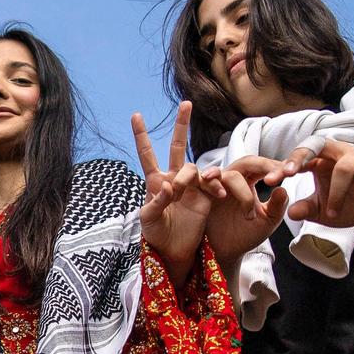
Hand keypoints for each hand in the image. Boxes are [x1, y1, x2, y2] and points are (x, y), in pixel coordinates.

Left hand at [134, 104, 213, 278]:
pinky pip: (212, 183)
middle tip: (186, 103)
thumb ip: (156, 202)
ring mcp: (191, 186)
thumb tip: (168, 186)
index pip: (147, 154)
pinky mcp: (206, 196)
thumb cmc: (156, 234)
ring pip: (193, 168)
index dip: (141, 135)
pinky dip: (214, 186)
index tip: (136, 115)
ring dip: (189, 177)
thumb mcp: (148, 220)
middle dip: (182, 125)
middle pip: (177, 146)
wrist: (175, 250)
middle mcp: (173, 178)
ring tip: (183, 193)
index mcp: (155, 181)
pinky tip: (216, 194)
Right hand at [201, 156, 291, 263]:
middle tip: (276, 176)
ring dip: (240, 188)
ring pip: (228, 173)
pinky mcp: (198, 192)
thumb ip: (278, 206)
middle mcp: (233, 178)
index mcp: (250, 181)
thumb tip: (283, 188)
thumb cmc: (245, 235)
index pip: (263, 167)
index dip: (276, 167)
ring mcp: (215, 185)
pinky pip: (201, 179)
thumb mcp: (267, 221)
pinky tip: (221, 195)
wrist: (224, 253)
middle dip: (263, 166)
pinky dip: (211, 184)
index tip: (291, 173)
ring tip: (249, 212)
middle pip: (246, 161)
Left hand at [286, 139, 353, 229]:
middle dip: (301, 157)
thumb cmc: (345, 207)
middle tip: (288, 173)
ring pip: (345, 165)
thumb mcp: (321, 211)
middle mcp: (338, 152)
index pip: (299, 157)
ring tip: (332, 213)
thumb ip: (306, 208)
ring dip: (337, 191)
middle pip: (317, 143)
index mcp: (320, 160)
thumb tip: (291, 212)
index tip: (269, 181)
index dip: (284, 167)